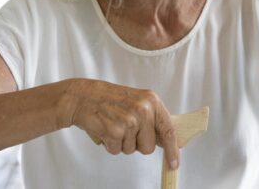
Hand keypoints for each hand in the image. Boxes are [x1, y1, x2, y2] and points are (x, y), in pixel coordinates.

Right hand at [62, 79, 178, 167]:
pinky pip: (116, 151)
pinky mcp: (114, 131)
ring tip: (113, 125)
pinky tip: (105, 129)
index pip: (168, 129)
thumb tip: (164, 141)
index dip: (172, 149)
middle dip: (137, 144)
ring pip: (131, 150)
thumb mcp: (138, 101)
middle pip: (148, 147)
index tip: (174, 163)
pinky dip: (109, 145)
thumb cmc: (110, 100)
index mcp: (152, 101)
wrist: (84, 96)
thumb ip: (152, 119)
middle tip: (125, 128)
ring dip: (121, 143)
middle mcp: (143, 110)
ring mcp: (129, 121)